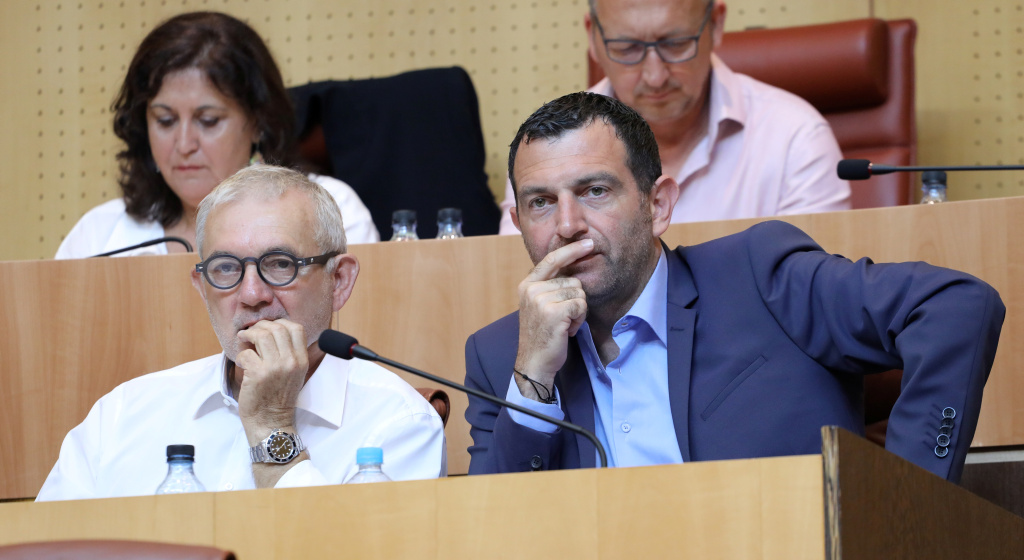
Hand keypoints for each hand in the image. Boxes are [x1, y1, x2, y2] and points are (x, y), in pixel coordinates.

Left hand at [234, 318, 308, 441]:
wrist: (271, 422)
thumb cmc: (279, 398)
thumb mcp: (294, 373)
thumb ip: (289, 353)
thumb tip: (270, 330)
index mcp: (302, 360)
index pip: (296, 328)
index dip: (280, 322)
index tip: (268, 328)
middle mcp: (291, 362)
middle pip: (277, 328)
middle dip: (260, 326)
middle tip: (251, 333)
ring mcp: (275, 367)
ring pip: (262, 335)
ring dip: (249, 335)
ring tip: (244, 340)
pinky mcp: (258, 374)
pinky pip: (246, 353)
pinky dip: (240, 355)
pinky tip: (242, 363)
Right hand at [514, 239, 592, 400]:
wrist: (534, 362)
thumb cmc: (541, 335)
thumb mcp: (539, 305)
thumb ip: (550, 287)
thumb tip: (571, 269)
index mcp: (527, 284)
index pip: (552, 259)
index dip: (571, 250)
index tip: (587, 243)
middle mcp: (532, 289)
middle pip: (572, 280)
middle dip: (575, 300)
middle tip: (562, 318)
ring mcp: (541, 299)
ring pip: (579, 293)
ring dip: (578, 311)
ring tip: (563, 325)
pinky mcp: (554, 311)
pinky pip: (580, 305)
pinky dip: (579, 319)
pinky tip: (567, 330)